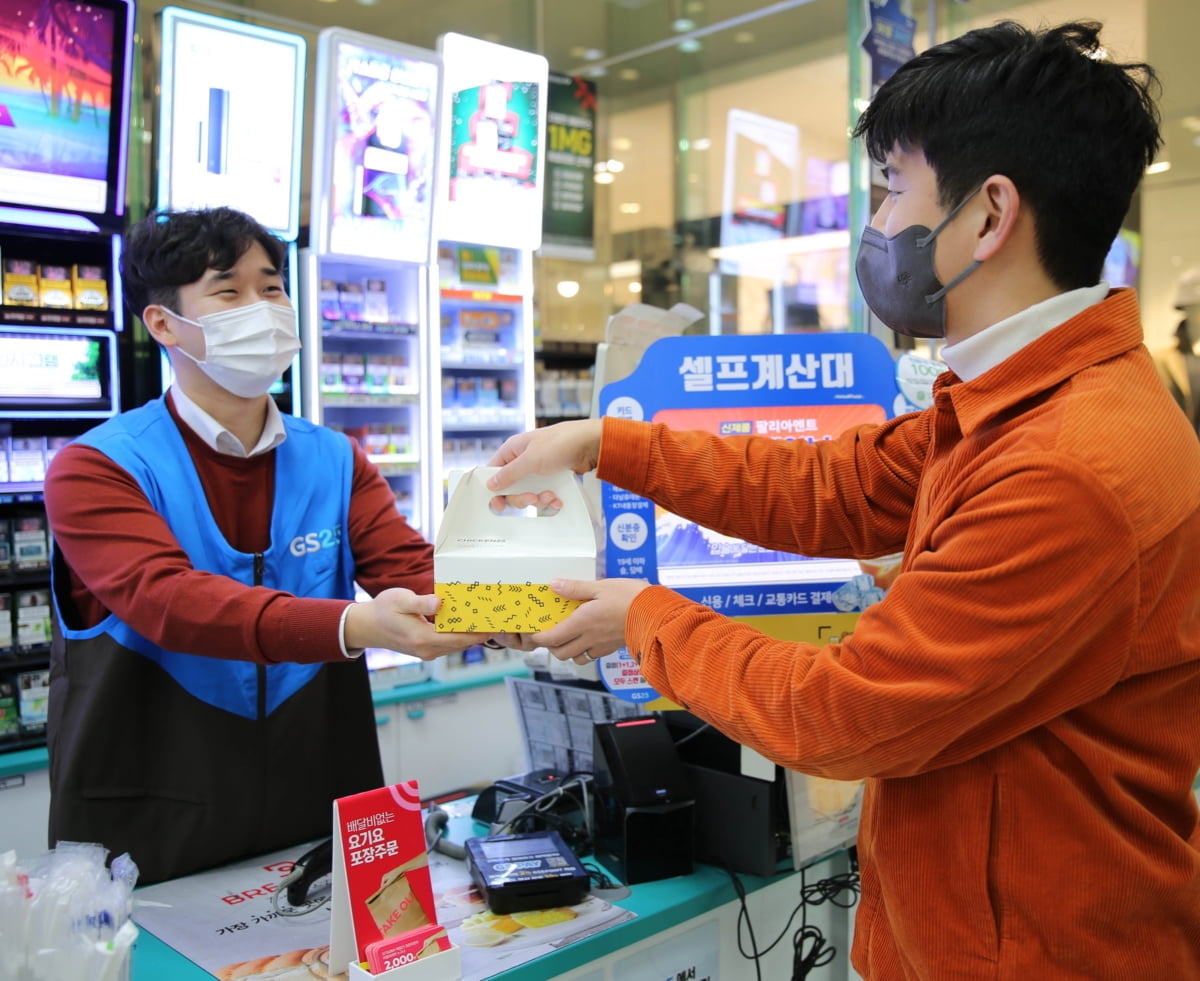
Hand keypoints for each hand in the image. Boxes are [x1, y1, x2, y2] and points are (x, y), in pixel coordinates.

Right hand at [343, 588, 490, 660]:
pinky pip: (448, 643)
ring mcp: (427, 652)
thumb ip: (420, 603)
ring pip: (455, 645)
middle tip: (496, 618)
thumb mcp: (400, 600)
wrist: (367, 626)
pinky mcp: (426, 648)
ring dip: (469, 634)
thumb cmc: (382, 610)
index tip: (494, 624)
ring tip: (486, 618)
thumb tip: (439, 602)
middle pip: (461, 644)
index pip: (459, 639)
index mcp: (423, 638)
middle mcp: (427, 649)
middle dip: (478, 632)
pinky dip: (459, 635)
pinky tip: (466, 622)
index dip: (478, 633)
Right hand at [485, 419, 602, 510]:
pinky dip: (550, 500)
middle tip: (532, 497)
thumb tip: (491, 483)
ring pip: (528, 493)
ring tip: (551, 496)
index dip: (494, 488)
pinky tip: (558, 499)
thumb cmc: (561, 443)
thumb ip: (509, 473)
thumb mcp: (531, 459)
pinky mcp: (552, 478)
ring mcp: (538, 470)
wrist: (591, 445)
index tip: (498, 504)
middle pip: (512, 487)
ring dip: (539, 499)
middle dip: (522, 497)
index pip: (494, 471)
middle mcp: (524, 460)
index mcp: (513, 450)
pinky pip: (544, 495)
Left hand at [530, 578, 650, 664]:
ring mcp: (601, 645)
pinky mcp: (612, 647)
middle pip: (560, 653)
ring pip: (576, 657)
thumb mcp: (601, 586)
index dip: (538, 638)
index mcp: (582, 622)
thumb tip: (554, 586)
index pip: (551, 638)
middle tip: (548, 631)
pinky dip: (584, 650)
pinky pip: (592, 655)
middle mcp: (589, 638)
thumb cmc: (631, 598)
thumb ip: (576, 588)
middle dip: (550, 646)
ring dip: (567, 650)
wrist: (657, 614)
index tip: (532, 631)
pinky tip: (588, 636)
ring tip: (567, 635)